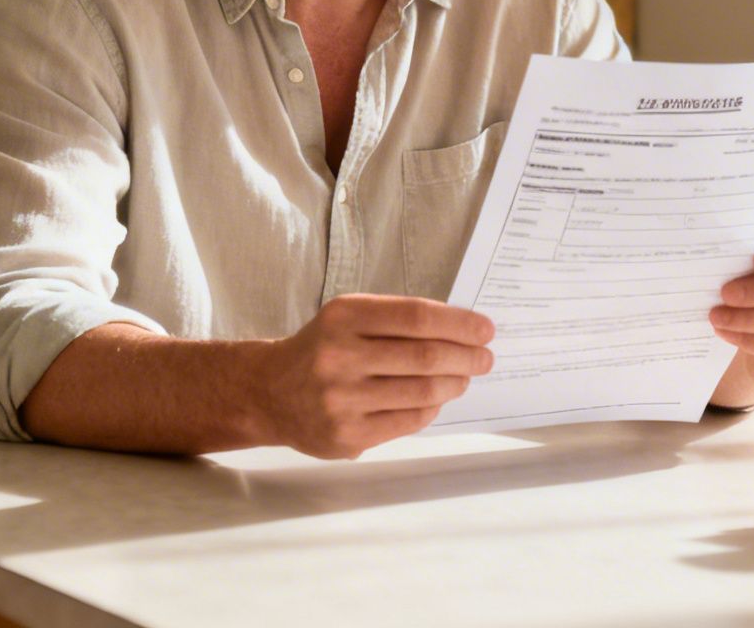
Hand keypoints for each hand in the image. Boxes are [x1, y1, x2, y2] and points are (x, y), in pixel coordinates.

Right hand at [251, 294, 493, 458]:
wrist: (268, 393)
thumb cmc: (322, 350)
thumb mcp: (348, 318)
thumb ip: (397, 321)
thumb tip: (463, 332)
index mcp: (343, 317)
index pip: (416, 317)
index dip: (459, 323)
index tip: (485, 329)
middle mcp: (339, 357)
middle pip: (426, 356)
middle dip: (467, 357)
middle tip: (485, 358)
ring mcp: (341, 400)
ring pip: (422, 392)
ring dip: (455, 384)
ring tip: (463, 378)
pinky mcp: (346, 436)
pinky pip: (409, 421)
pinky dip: (432, 408)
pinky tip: (436, 399)